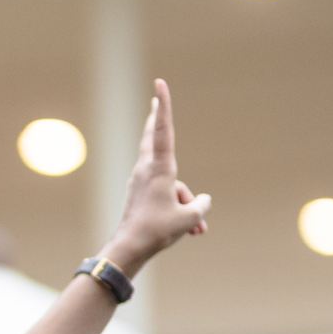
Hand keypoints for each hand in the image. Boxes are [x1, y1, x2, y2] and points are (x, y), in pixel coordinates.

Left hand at [100, 78, 210, 275]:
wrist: (130, 249)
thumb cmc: (157, 230)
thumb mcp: (189, 218)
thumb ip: (201, 206)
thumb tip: (202, 202)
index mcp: (159, 169)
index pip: (162, 130)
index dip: (164, 106)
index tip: (159, 85)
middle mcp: (147, 171)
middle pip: (153, 139)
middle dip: (157, 121)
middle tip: (154, 101)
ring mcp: (141, 183)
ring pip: (172, 183)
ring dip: (187, 203)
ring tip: (197, 230)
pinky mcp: (141, 197)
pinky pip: (166, 196)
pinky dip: (179, 210)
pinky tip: (191, 232)